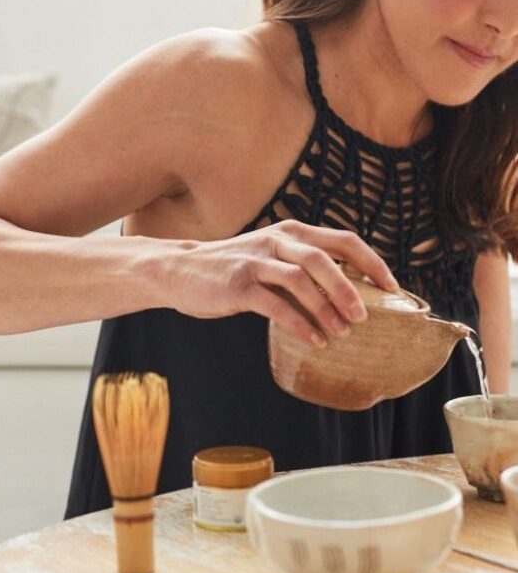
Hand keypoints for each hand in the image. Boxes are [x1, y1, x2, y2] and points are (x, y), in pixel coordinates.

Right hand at [170, 220, 398, 348]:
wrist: (180, 270)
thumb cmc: (234, 268)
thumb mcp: (271, 256)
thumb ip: (302, 266)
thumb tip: (347, 294)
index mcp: (292, 231)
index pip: (343, 240)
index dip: (371, 262)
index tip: (391, 287)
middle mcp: (277, 240)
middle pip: (323, 258)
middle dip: (349, 288)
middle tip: (364, 317)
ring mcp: (256, 260)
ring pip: (300, 279)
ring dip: (325, 307)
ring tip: (341, 332)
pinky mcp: (238, 284)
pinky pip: (275, 304)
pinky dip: (299, 324)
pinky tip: (314, 340)